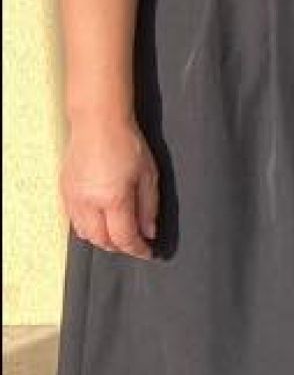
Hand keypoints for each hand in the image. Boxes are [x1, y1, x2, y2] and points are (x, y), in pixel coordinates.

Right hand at [62, 114, 159, 257]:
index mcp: (113, 198)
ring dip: (102, 239)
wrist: (98, 122)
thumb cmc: (126, 143)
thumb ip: (149, 207)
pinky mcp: (64, 191)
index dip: (138, 249)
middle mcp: (89, 202)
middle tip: (135, 243)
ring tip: (119, 234)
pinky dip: (88, 227)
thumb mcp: (148, 175)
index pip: (124, 237)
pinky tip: (101, 221)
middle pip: (102, 241)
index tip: (148, 252)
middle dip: (120, 247)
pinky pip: (74, 220)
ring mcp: (73, 197)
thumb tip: (149, 231)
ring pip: (85, 234)